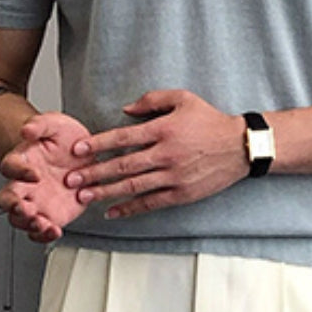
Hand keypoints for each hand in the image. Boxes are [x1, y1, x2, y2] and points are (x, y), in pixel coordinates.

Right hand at [0, 112, 92, 242]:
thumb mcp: (56, 124)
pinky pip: (40, 232)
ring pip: (20, 220)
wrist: (86, 157)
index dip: (19, 171)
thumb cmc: (65, 140)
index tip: (34, 173)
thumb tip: (27, 129)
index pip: (10, 167)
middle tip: (25, 208)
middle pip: (6, 200)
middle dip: (13, 207)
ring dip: (28, 225)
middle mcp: (24, 185)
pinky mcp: (51, 216)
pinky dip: (44, 236)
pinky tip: (54, 231)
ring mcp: (36, 202)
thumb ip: (40, 124)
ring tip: (42, 224)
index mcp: (21, 161)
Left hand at [64, 90, 247, 218]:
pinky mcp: (180, 193)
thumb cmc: (211, 122)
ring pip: (132, 187)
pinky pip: (150, 203)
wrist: (240, 147)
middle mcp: (165, 154)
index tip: (79, 150)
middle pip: (122, 165)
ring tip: (84, 197)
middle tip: (72, 179)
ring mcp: (173, 177)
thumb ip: (152, 100)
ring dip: (105, 193)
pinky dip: (129, 209)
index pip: (123, 138)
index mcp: (163, 130)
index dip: (98, 144)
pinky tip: (112, 212)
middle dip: (94, 172)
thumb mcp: (183, 99)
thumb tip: (125, 110)